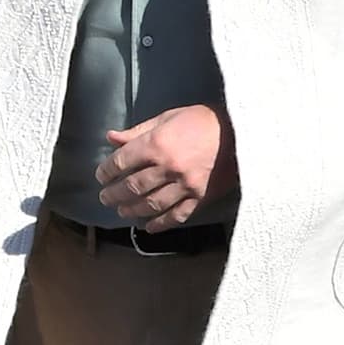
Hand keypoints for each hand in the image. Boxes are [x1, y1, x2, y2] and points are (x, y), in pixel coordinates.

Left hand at [96, 105, 235, 231]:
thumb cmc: (203, 120)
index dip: (107, 170)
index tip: (102, 176)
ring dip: (132, 209)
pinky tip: (148, 227)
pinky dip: (160, 224)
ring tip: (122, 210)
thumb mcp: (168, 117)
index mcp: (157, 143)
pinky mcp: (200, 198)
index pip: (121, 162)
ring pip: (151, 204)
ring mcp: (185, 185)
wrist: (242, 134)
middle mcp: (168, 167)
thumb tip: (111, 138)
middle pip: (132, 186)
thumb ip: (138, 131)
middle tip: (105, 197)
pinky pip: (176, 216)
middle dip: (114, 193)